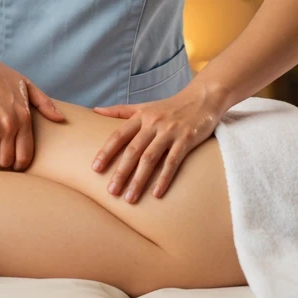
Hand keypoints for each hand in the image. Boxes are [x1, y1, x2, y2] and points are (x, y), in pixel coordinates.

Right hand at [0, 46, 66, 169]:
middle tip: (1, 156)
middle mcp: (9, 125)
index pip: (25, 155)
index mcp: (24, 117)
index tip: (16, 163)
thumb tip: (60, 119)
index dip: (20, 164)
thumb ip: (45, 103)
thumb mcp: (25, 84)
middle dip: (4, 161)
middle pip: (8, 161)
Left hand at [91, 88, 219, 202]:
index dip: (106, 152)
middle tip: (111, 191)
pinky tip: (156, 194)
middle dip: (121, 172)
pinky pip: (173, 162)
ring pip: (150, 158)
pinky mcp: (186, 140)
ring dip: (139, 180)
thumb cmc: (170, 106)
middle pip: (133, 150)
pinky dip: (164, 178)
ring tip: (130, 198)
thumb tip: (94, 110)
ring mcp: (170, 132)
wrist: (202, 98)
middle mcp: (153, 123)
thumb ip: (120, 111)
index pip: (119, 135)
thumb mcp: (144, 106)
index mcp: (141, 117)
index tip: (95, 169)